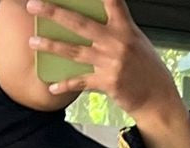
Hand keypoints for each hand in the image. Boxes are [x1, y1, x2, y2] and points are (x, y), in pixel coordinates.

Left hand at [26, 0, 185, 127]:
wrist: (157, 97)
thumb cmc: (146, 68)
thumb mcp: (135, 41)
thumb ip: (115, 30)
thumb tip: (89, 25)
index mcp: (125, 27)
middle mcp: (116, 42)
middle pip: (79, 23)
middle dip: (54, 12)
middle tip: (33, 5)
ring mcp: (110, 62)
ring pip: (74, 51)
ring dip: (51, 46)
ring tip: (32, 41)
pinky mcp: (106, 82)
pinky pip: (80, 82)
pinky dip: (65, 85)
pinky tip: (51, 86)